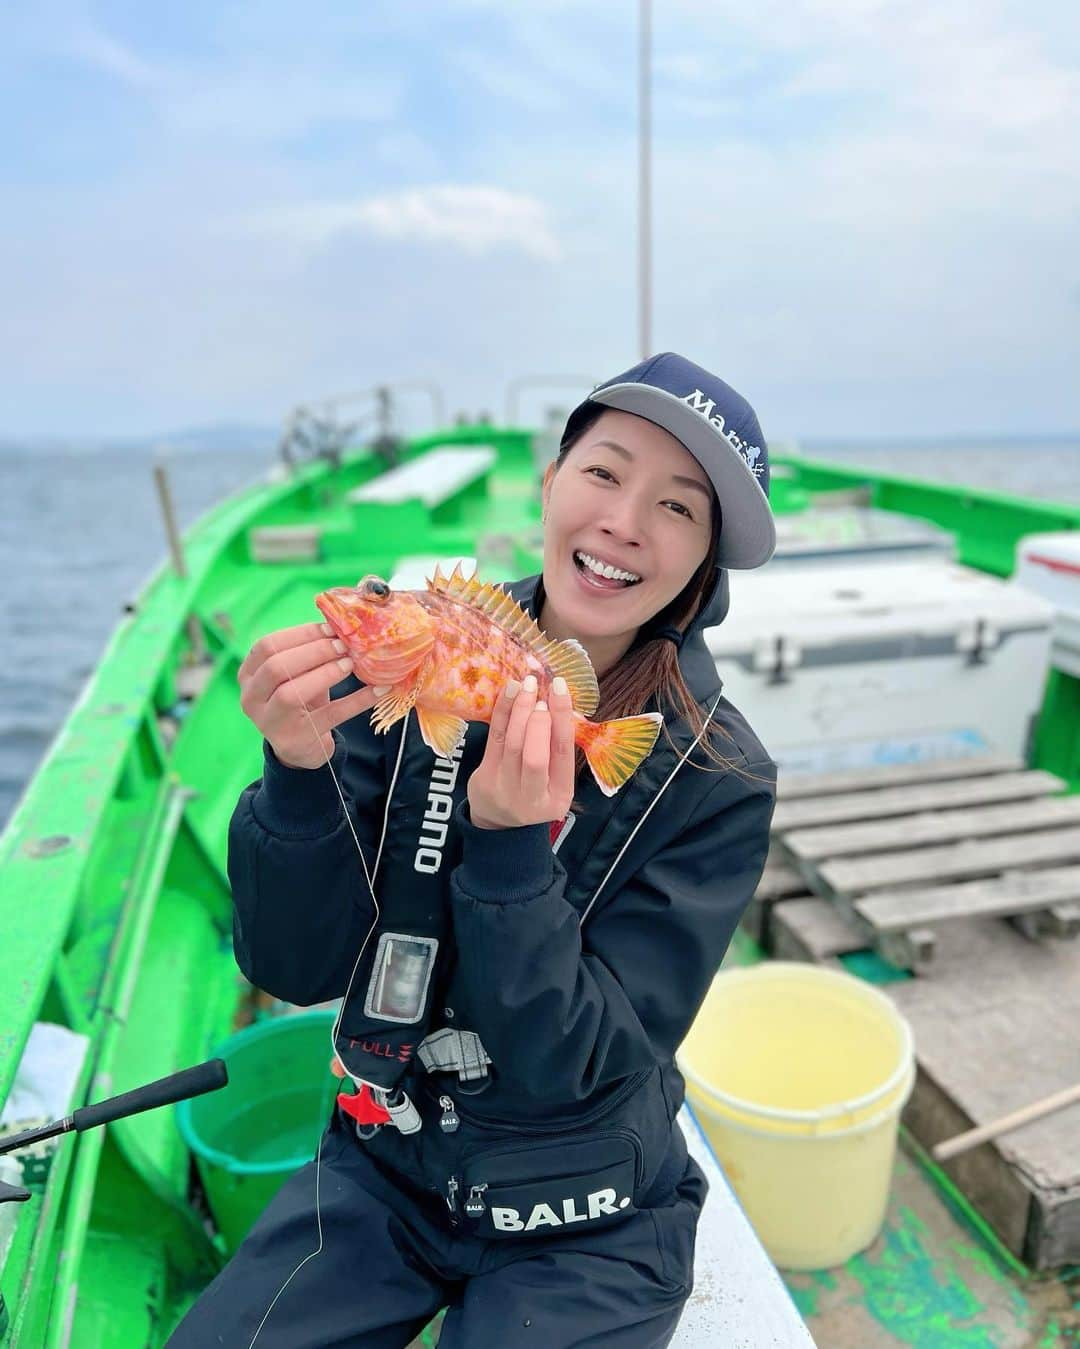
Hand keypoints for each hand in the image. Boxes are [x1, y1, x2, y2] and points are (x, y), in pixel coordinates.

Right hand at [237, 621, 388, 769]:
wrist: (299, 747)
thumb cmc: (299, 699)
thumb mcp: (296, 675)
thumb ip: (308, 652)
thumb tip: (341, 624)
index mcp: (248, 675)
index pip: (267, 646)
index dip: (300, 634)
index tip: (330, 629)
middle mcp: (251, 699)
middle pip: (276, 667)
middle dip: (314, 651)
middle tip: (343, 646)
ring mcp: (271, 722)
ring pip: (292, 693)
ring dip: (326, 673)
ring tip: (351, 663)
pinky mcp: (298, 739)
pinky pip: (331, 715)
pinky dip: (358, 700)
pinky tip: (378, 689)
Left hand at [467, 674, 574, 828]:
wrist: (500, 822)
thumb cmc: (534, 791)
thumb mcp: (555, 781)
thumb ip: (557, 750)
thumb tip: (556, 701)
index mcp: (560, 795)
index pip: (563, 753)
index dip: (562, 717)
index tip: (559, 687)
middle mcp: (533, 797)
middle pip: (535, 755)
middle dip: (538, 719)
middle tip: (539, 691)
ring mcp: (506, 790)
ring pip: (512, 744)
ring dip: (519, 709)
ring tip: (526, 685)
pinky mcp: (485, 779)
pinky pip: (494, 739)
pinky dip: (502, 712)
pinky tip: (509, 692)